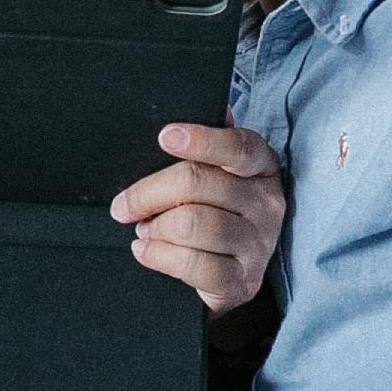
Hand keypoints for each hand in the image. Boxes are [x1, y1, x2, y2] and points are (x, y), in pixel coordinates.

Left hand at [109, 117, 285, 313]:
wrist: (232, 273)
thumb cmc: (218, 212)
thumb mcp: (219, 175)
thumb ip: (206, 146)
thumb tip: (186, 109)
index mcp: (262, 166)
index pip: (237, 147)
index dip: (200, 140)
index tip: (164, 137)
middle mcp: (267, 203)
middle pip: (198, 184)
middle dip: (148, 193)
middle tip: (124, 205)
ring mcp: (259, 244)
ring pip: (191, 224)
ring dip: (155, 228)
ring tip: (144, 230)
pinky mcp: (242, 281)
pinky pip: (192, 265)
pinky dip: (158, 256)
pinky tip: (146, 250)